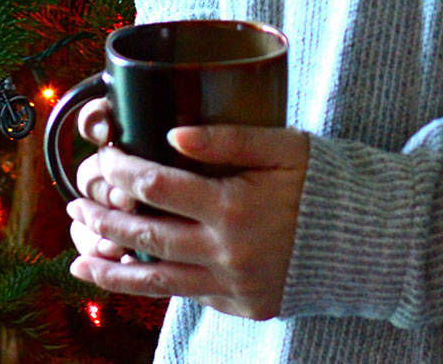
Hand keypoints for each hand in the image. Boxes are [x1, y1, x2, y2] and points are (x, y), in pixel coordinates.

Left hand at [68, 123, 308, 320]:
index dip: (122, 171)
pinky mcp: (241, 307)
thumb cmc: (322, 182)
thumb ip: (227, 138)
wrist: (367, 240)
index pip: (159, 186)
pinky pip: (186, 296)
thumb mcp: (282, 146)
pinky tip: (126, 279)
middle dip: (104, 219)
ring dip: (113, 268)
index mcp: (234, 206)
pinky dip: (150, 288)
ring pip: (157, 280)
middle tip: (74, 205)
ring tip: (79, 258)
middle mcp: (228, 252)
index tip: (102, 158)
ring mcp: (233, 286)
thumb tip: (173, 135)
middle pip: (147, 236)